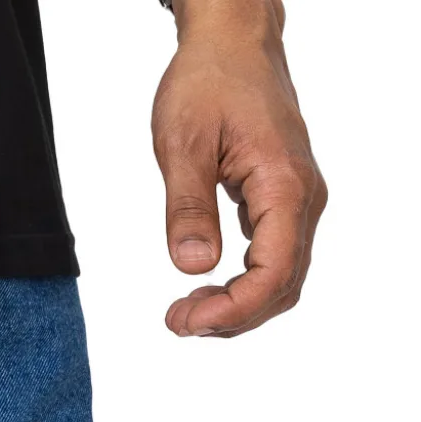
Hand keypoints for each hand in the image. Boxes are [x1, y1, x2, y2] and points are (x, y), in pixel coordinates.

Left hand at [154, 0, 325, 337]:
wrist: (232, 41)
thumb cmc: (209, 80)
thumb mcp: (183, 143)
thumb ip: (188, 208)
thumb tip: (194, 266)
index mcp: (284, 185)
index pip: (273, 274)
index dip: (232, 310)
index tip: (187, 321)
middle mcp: (302, 197)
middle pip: (282, 287)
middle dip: (232, 316)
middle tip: (178, 321)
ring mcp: (296, 200)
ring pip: (280, 278)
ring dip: (237, 305)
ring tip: (187, 310)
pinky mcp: (282, 200)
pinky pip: (273, 258)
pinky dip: (242, 284)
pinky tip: (206, 289)